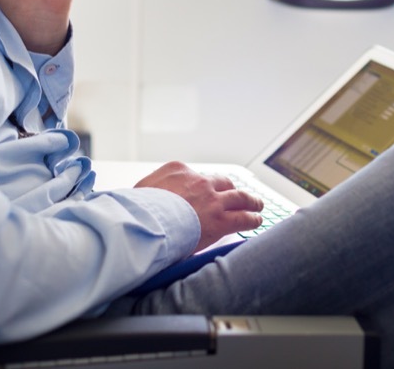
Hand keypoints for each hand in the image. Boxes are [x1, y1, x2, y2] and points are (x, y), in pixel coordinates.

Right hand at [135, 161, 264, 251]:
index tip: (204, 191)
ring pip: (239, 196)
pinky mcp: (221, 218)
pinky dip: (252, 218)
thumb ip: (150, 190)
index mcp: (177, 170)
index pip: (196, 176)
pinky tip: (256, 220)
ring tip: (257, 204)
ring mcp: (212, 198)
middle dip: (229, 188)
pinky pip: (243, 217)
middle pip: (221, 181)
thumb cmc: (137, 211)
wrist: (144, 223)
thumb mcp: (139, 191)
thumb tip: (147, 197)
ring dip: (250, 200)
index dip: (202, 186)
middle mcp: (198, 180)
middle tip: (235, 194)